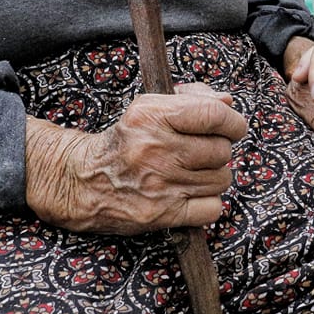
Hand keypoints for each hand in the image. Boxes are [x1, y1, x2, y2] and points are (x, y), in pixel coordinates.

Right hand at [24, 83, 247, 234]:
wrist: (80, 181)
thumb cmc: (125, 140)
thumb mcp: (149, 107)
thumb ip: (191, 98)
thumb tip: (228, 104)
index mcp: (151, 115)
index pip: (213, 115)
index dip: (233, 122)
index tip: (233, 127)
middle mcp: (155, 149)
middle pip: (221, 150)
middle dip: (218, 150)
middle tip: (201, 153)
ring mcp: (159, 183)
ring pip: (221, 179)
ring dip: (213, 177)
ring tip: (191, 173)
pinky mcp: (161, 214)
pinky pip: (213, 208)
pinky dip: (208, 203)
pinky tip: (190, 194)